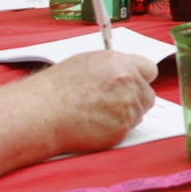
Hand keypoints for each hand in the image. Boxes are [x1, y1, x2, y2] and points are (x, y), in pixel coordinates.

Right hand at [32, 51, 156, 154]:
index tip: (136, 85)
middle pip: (148, 95)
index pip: (150, 70)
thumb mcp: (87, 63)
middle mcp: (128, 81)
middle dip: (135, 100)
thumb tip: (127, 72)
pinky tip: (95, 125)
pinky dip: (115, 129)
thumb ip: (113, 67)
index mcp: (120, 62)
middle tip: (113, 105)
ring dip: (125, 116)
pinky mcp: (122, 127)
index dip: (141, 79)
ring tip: (98, 114)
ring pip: (139, 113)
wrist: (40, 112)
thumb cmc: (56, 88)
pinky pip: (128, 129)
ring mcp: (127, 105)